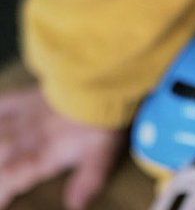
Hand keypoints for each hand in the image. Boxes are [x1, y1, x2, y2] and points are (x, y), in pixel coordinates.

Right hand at [0, 86, 124, 209]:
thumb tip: (77, 204)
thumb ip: (88, 180)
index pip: (10, 176)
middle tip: (0, 176)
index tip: (1, 202)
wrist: (100, 81)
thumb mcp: (101, 153)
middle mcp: (27, 137)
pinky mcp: (27, 98)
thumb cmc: (100, 120)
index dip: (1, 191)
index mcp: (42, 153)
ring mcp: (25, 116)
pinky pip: (3, 103)